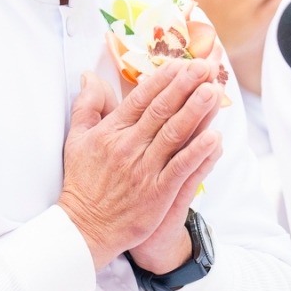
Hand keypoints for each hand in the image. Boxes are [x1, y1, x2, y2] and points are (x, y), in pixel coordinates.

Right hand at [58, 62, 225, 271]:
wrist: (84, 228)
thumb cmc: (82, 182)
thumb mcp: (76, 139)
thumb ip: (87, 105)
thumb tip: (90, 76)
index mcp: (111, 132)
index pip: (141, 99)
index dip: (163, 79)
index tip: (181, 63)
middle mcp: (128, 147)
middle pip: (161, 111)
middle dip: (184, 86)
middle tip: (204, 67)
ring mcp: (144, 170)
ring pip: (174, 135)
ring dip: (195, 112)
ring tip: (212, 91)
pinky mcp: (157, 194)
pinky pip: (181, 169)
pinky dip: (197, 153)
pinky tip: (214, 137)